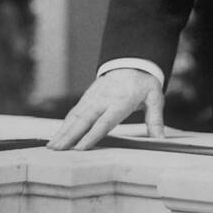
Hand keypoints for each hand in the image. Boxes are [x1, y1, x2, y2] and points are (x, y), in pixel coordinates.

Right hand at [47, 68, 163, 150]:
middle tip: (57, 150)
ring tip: (52, 147)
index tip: (80, 148)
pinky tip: (57, 136)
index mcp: (120, 101)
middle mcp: (103, 99)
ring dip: (62, 131)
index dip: (92, 135)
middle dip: (69, 136)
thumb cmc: (144, 83)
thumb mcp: (155, 97)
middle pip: (84, 120)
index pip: (104, 121)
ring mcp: (92, 97)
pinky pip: (74, 112)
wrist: (131, 61)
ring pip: (75, 116)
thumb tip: (161, 139)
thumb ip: (156, 119)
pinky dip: (64, 124)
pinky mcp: (87, 97)